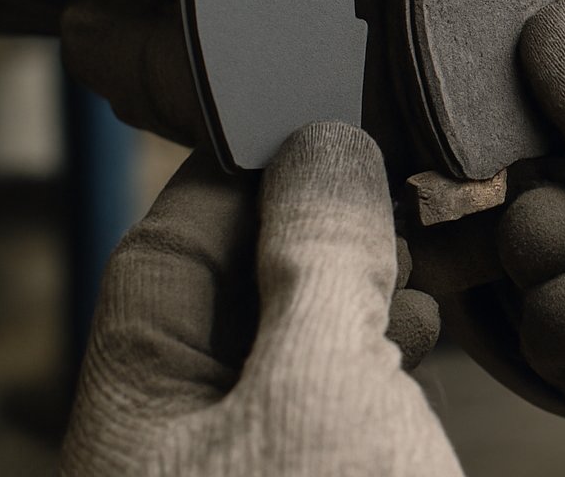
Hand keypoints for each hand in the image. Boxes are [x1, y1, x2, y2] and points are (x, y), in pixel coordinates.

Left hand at [60, 122, 462, 476]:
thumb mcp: (320, 380)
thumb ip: (318, 255)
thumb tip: (326, 147)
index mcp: (139, 411)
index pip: (167, 250)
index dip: (239, 174)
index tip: (309, 121)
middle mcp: (187, 437)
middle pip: (239, 289)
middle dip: (317, 230)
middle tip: (386, 190)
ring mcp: (259, 460)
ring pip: (301, 339)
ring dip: (362, 287)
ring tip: (413, 263)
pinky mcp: (330, 473)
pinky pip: (344, 392)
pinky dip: (385, 350)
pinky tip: (425, 331)